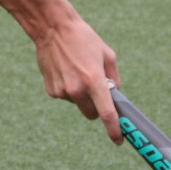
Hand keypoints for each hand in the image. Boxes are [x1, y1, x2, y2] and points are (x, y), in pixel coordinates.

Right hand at [33, 15, 121, 141]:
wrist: (53, 28)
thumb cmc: (84, 39)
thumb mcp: (107, 54)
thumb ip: (114, 78)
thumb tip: (115, 95)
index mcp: (94, 80)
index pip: (106, 113)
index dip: (114, 129)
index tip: (119, 140)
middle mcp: (77, 90)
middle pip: (92, 114)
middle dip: (97, 108)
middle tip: (96, 92)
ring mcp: (62, 92)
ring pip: (78, 104)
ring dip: (81, 94)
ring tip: (77, 71)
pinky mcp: (51, 91)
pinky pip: (65, 97)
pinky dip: (68, 89)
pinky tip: (66, 71)